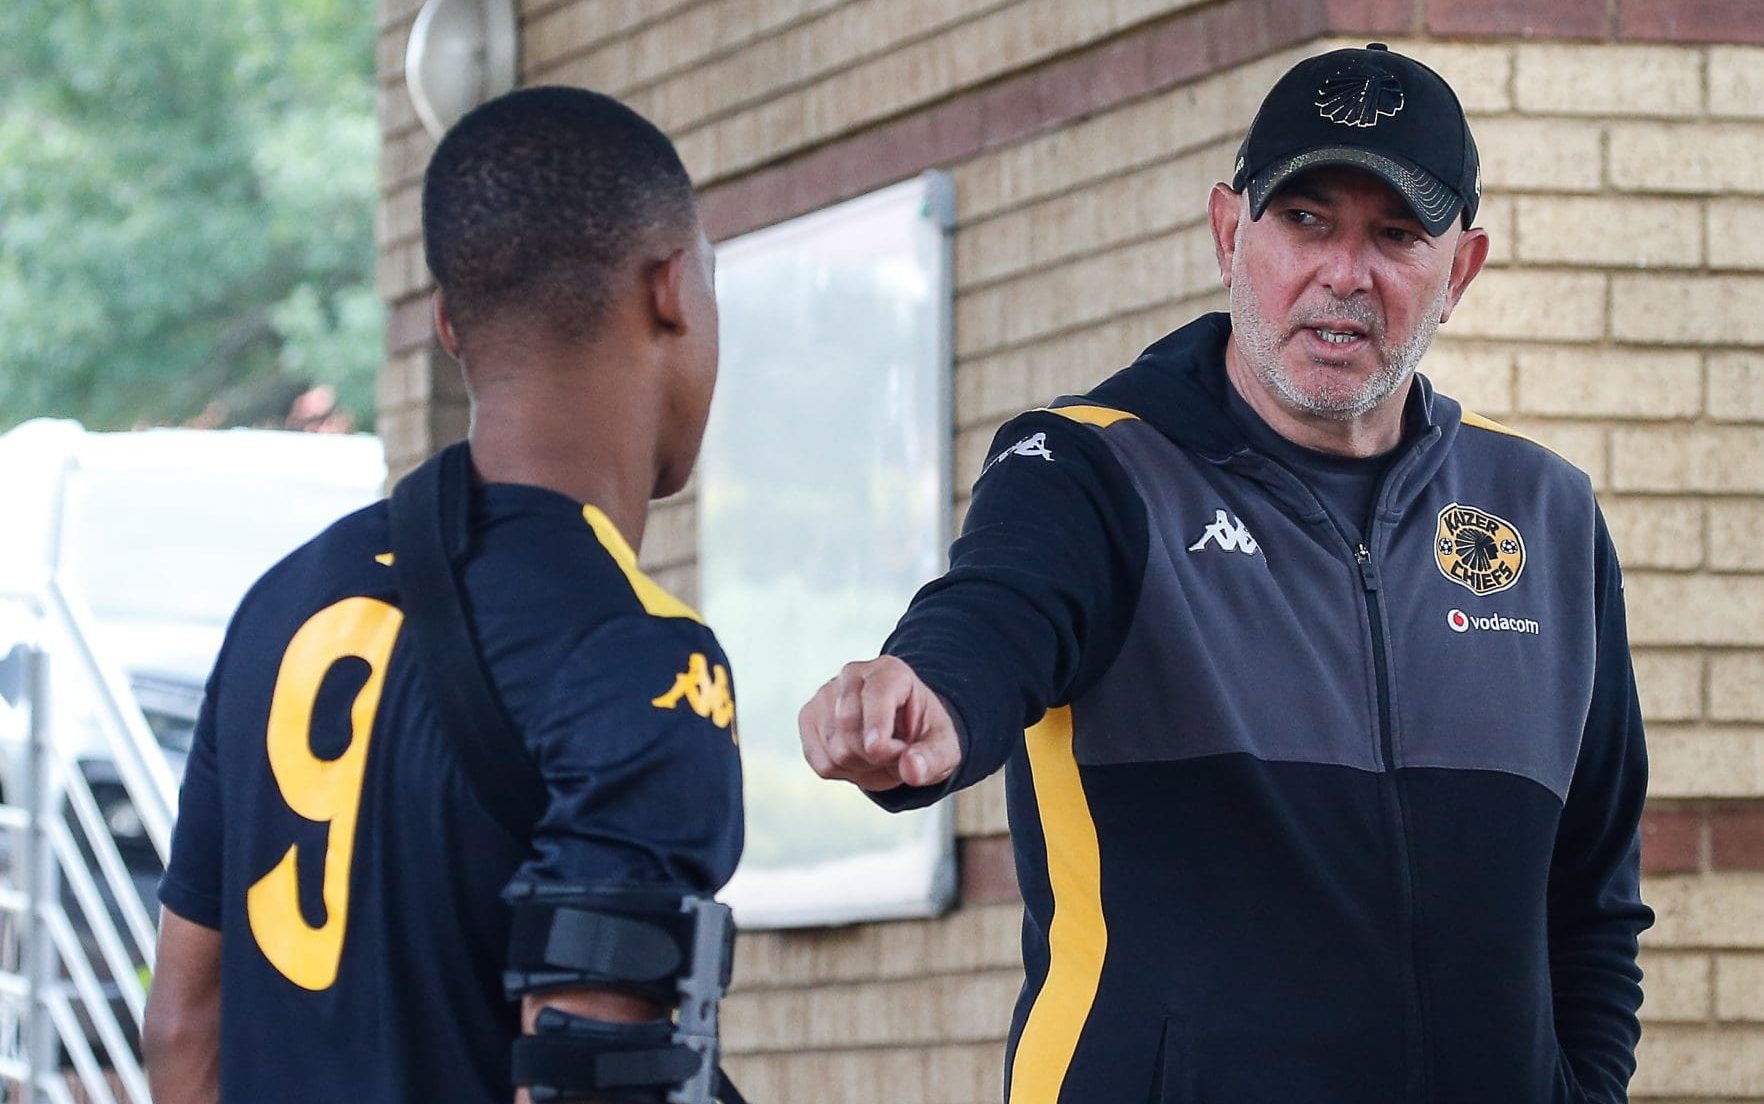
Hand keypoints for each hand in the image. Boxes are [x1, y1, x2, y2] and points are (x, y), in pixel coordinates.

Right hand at [798, 656, 961, 791]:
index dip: (876, 727)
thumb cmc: (923, 732)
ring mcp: (825, 695)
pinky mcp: (809, 717)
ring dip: (863, 768)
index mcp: (889, 671)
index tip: (880, 750)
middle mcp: (852, 675)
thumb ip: (934, 757)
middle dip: (877, 757)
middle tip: (897, 756)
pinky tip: (859, 760)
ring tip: (880, 757)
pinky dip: (843, 773)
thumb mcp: (944, 745)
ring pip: (835, 752)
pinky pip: (820, 762)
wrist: (903, 729)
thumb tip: (911, 769)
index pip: (875, 696)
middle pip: (850, 729)